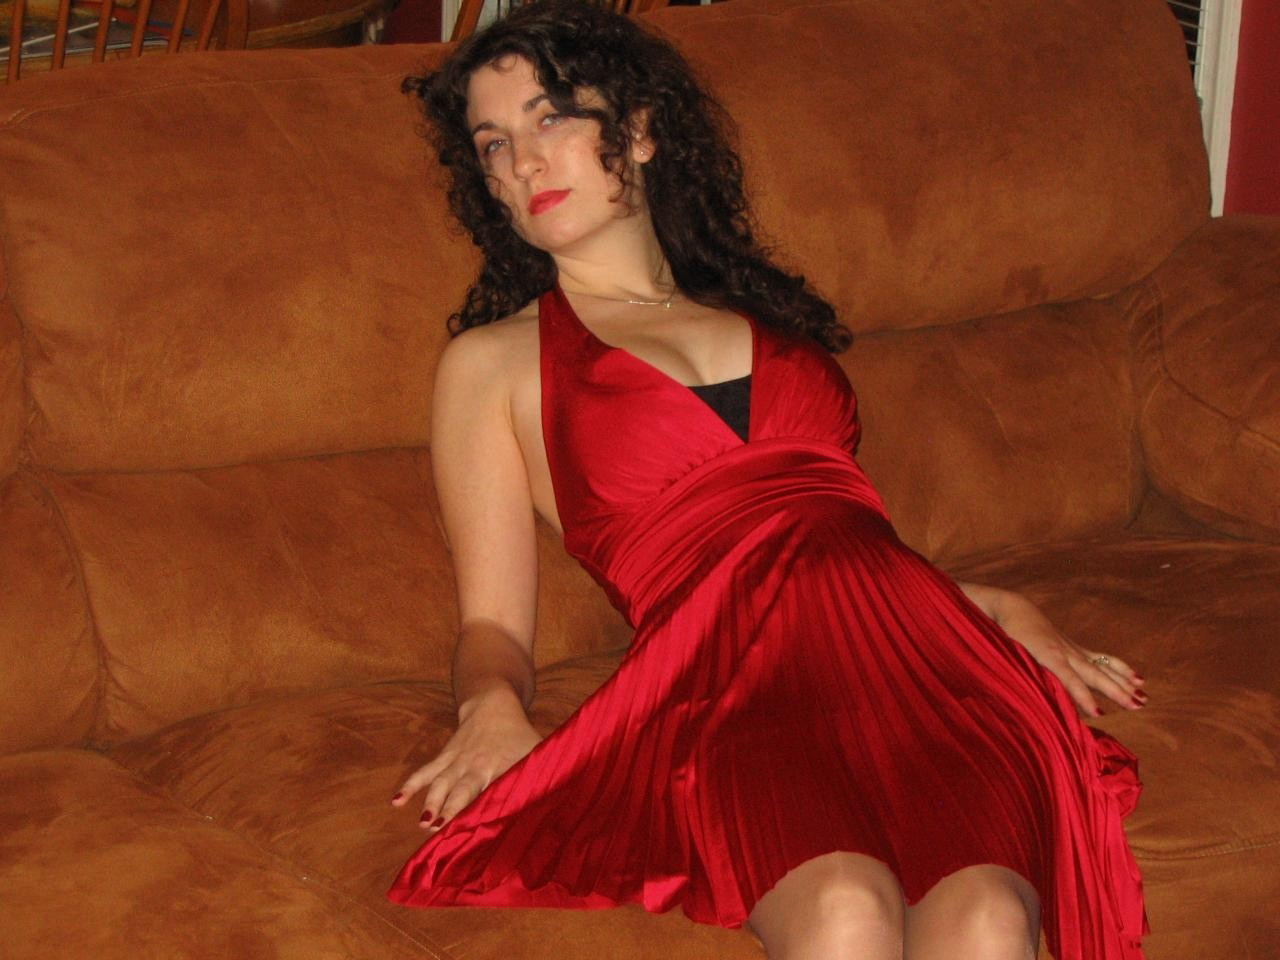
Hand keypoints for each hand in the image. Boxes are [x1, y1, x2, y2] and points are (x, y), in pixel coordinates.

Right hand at [391, 690, 542, 833]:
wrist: (492, 702)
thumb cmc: (520, 734)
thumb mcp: (537, 750)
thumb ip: (548, 773)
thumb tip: (566, 795)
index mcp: (502, 766)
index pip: (495, 792)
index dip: (489, 810)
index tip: (482, 831)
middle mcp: (477, 765)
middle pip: (463, 789)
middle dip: (454, 809)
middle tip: (444, 831)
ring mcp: (457, 760)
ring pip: (441, 782)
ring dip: (432, 801)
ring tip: (424, 824)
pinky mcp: (444, 756)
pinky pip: (425, 771)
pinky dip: (411, 785)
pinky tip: (396, 802)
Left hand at [962, 584, 1146, 717]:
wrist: (1011, 608)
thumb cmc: (1004, 636)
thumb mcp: (1006, 656)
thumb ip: (1019, 674)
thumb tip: (1032, 698)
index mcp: (1046, 655)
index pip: (1068, 679)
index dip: (1082, 697)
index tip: (1098, 713)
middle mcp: (1064, 652)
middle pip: (1094, 674)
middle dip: (1116, 692)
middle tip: (1137, 707)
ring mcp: (1072, 648)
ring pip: (1102, 667)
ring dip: (1123, 683)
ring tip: (1143, 698)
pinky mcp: (1075, 647)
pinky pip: (1101, 659)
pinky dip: (1119, 668)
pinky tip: (1137, 678)